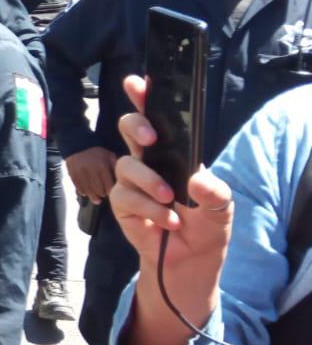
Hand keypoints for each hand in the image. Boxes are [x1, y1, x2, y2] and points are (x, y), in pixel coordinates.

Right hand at [65, 147, 118, 203]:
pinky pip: (79, 188)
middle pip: (99, 190)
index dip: (111, 191)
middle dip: (103, 194)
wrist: (77, 144)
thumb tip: (122, 181)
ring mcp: (80, 174)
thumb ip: (115, 168)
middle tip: (104, 194)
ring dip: (93, 196)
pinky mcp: (72, 175)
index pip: (109, 186)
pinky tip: (87, 193)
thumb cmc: (97, 152)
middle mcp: (91, 171)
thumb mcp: (109, 156)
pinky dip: (83, 192)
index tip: (113, 192)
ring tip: (97, 199)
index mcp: (102, 166)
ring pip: (88, 191)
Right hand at [110, 75, 230, 273]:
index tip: (137, 82)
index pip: (156, 119)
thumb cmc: (206, 228)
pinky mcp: (122, 205)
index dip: (144, 98)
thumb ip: (214, 192)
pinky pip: (124, 196)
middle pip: (129, 129)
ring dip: (149, 181)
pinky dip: (148, 208)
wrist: (191, 262)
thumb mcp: (221, 207)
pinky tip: (167, 220)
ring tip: (170, 200)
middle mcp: (148, 163)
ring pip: (127, 166)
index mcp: (173, 154)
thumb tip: (196, 180)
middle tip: (149, 138)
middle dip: (135, 125)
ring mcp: (132, 183)